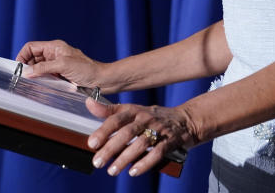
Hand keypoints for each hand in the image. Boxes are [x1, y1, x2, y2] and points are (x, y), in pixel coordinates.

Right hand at [15, 39, 104, 88]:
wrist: (102, 81)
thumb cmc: (88, 70)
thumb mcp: (63, 66)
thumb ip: (44, 67)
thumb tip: (28, 71)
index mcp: (55, 46)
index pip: (32, 47)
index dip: (23, 56)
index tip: (18, 68)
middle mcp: (55, 54)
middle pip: (33, 58)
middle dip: (27, 66)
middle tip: (24, 78)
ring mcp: (58, 65)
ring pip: (39, 68)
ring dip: (35, 74)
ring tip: (33, 82)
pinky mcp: (61, 75)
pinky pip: (46, 76)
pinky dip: (42, 80)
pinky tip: (42, 85)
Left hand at [85, 98, 199, 176]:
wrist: (185, 120)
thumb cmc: (152, 117)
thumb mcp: (132, 110)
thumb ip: (110, 110)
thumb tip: (88, 103)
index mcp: (135, 110)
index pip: (117, 119)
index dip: (104, 130)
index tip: (92, 143)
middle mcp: (146, 118)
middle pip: (127, 133)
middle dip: (111, 148)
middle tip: (98, 162)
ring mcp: (160, 129)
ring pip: (141, 143)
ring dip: (125, 158)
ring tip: (112, 171)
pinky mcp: (171, 141)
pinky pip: (158, 152)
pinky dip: (145, 163)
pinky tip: (133, 172)